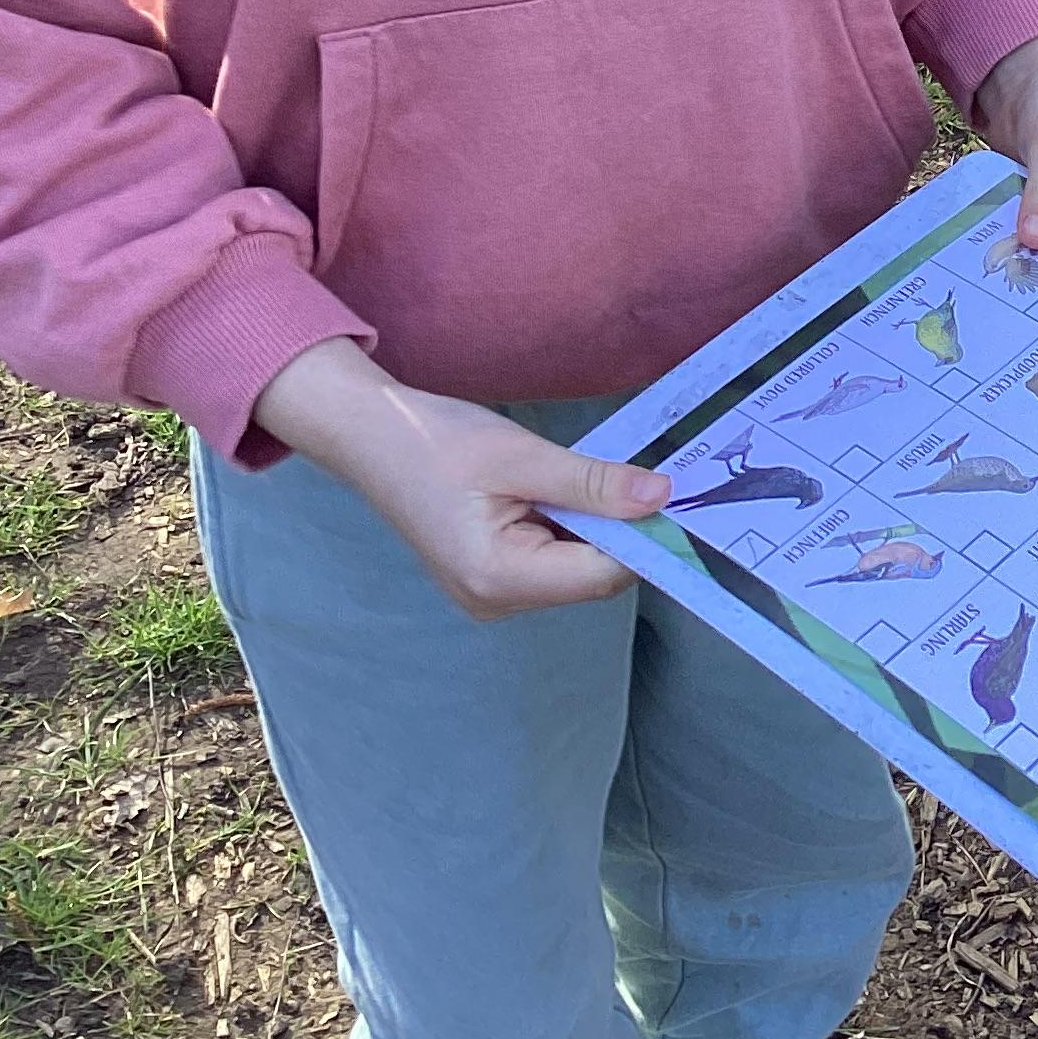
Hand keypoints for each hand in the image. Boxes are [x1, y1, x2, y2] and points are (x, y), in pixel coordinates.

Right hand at [250, 339, 669, 619]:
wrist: (371, 437)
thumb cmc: (437, 441)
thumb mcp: (523, 457)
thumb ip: (593, 484)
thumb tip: (661, 497)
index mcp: (500, 579)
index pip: (602, 574)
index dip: (641, 537)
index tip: (667, 493)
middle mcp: (496, 601)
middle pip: (591, 575)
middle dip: (615, 528)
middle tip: (624, 474)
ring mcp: (490, 594)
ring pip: (573, 566)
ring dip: (589, 524)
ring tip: (569, 477)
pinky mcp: (488, 576)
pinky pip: (550, 559)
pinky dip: (564, 525)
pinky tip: (553, 490)